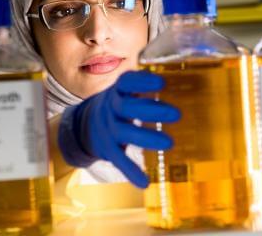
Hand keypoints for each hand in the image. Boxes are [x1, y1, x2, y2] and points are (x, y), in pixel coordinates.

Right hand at [70, 70, 179, 187]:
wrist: (85, 124)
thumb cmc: (118, 103)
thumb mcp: (125, 91)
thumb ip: (142, 86)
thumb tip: (175, 79)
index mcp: (117, 91)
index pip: (127, 83)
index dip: (142, 82)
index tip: (161, 82)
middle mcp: (111, 108)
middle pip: (127, 107)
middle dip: (151, 110)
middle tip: (177, 114)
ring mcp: (109, 129)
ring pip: (126, 133)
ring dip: (147, 138)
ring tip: (169, 143)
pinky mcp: (107, 149)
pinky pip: (118, 159)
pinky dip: (130, 171)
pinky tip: (144, 182)